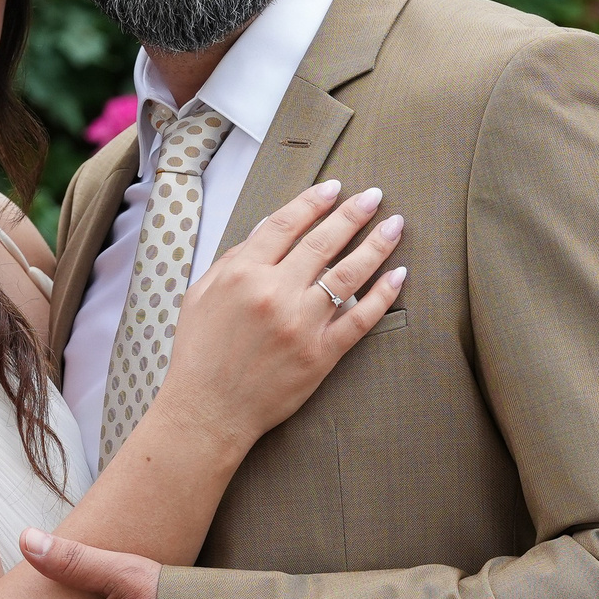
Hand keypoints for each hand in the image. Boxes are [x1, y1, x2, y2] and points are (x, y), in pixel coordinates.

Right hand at [156, 179, 405, 453]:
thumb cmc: (199, 353)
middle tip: (375, 195)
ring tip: (395, 224)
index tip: (333, 187)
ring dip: (377, 244)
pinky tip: (399, 274)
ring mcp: (301, 324)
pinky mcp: (321, 354)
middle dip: (353, 213)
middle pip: (323, 241)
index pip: (286, 225)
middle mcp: (274, 293)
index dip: (313, 202)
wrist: (208, 411)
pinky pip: (361, 319)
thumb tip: (266, 229)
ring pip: (348, 273)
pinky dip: (383, 295)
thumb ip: (233, 259)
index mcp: (242, 274)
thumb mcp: (200, 295)